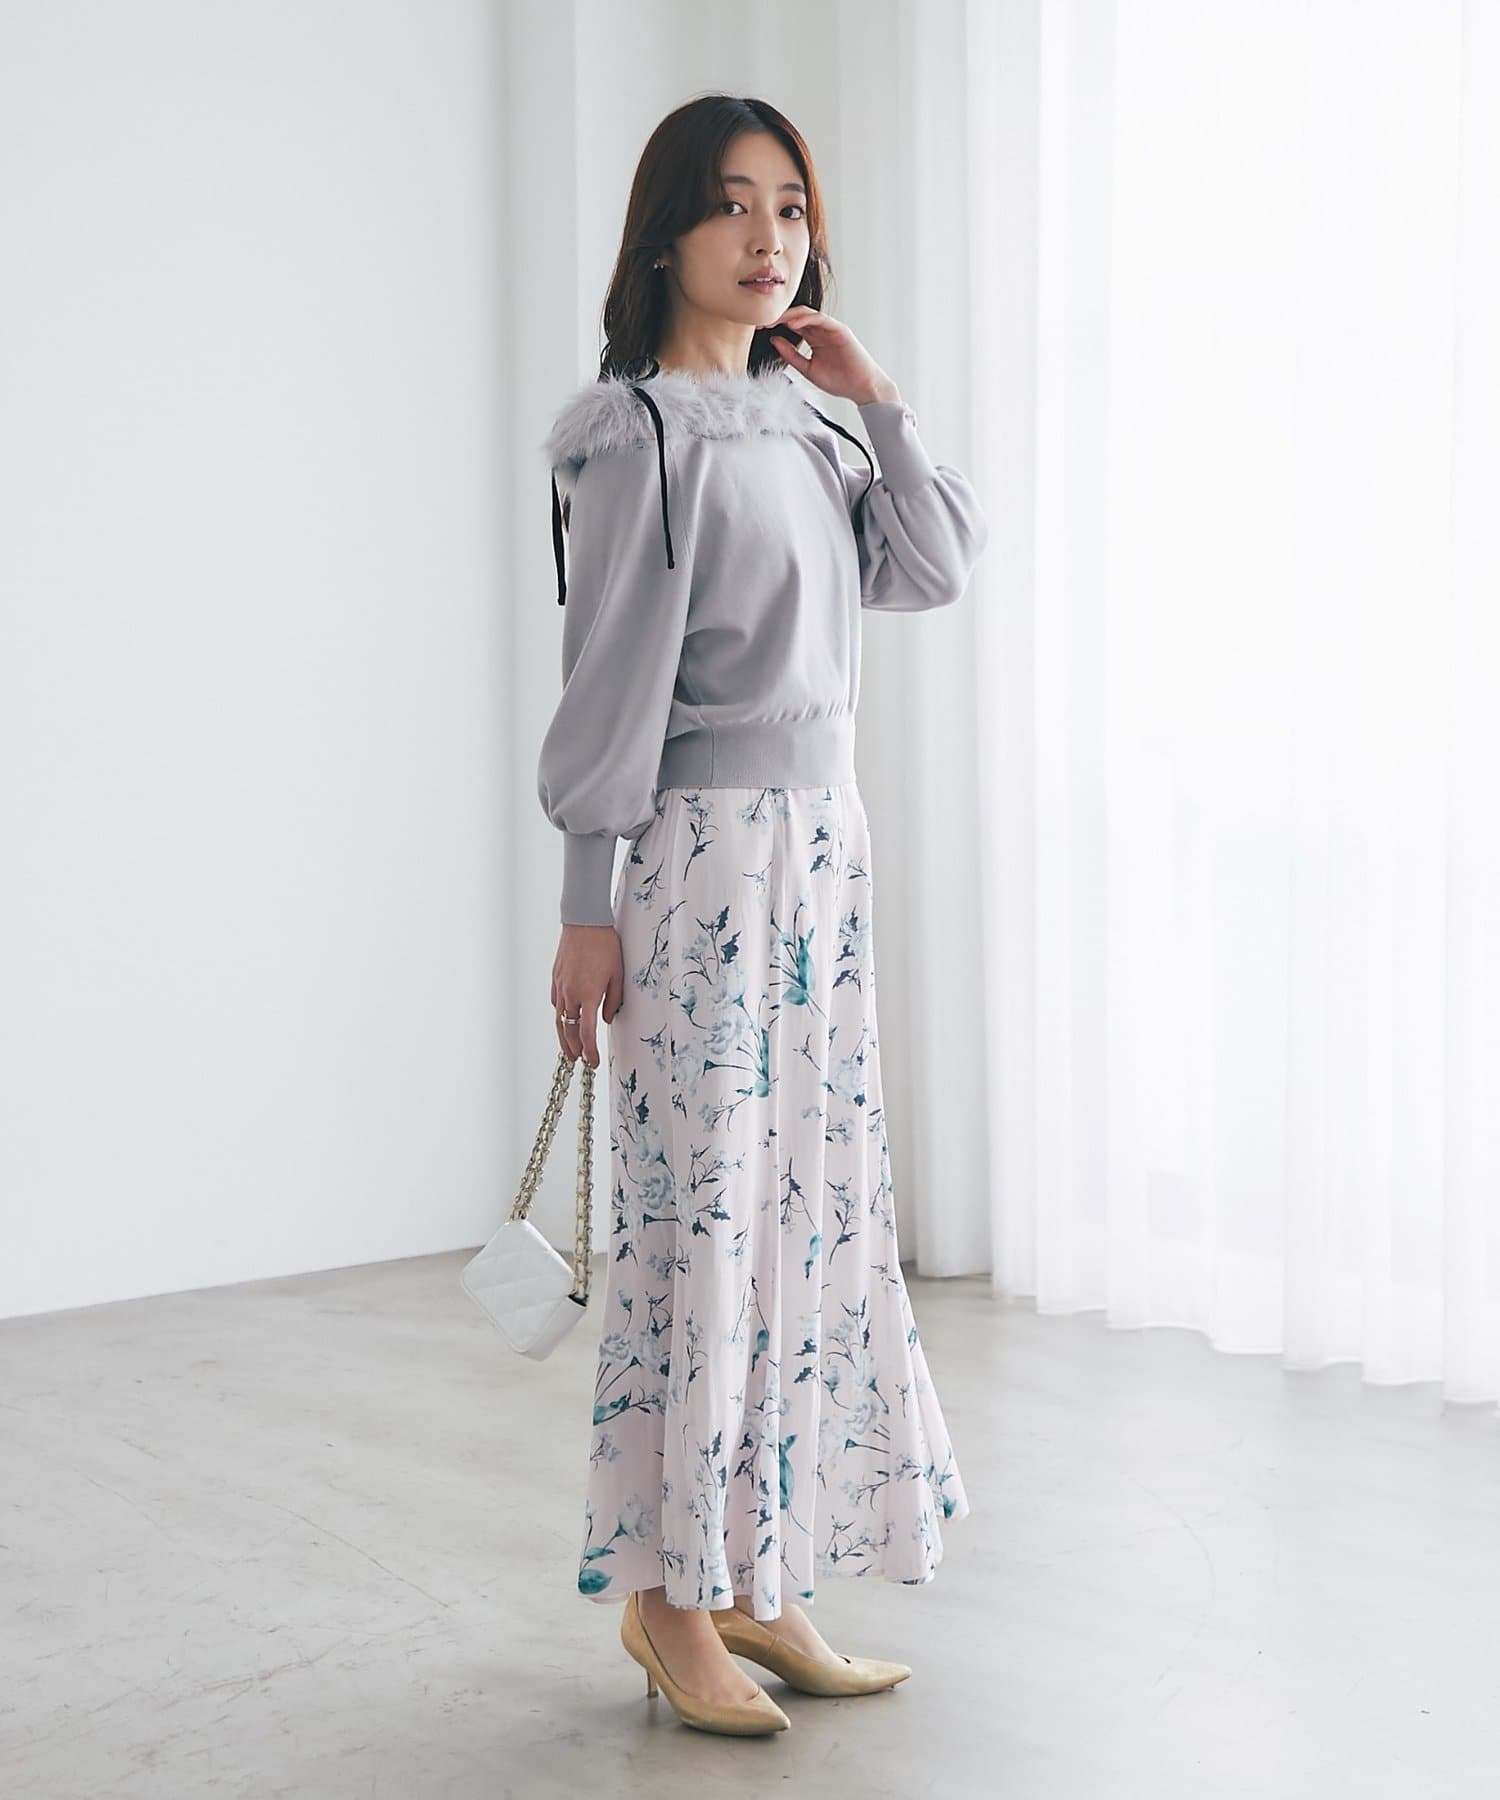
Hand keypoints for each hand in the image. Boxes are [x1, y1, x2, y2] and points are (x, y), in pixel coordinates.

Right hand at [551, 924, 623, 1069]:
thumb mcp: (617, 975)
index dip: (589, 1051)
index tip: (593, 1061)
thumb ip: (614, 1001)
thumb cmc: (605, 946)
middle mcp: (571, 993)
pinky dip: (560, 1016)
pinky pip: (556, 1002)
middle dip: (573, 1049)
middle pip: (568, 1030)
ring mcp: (560, 985)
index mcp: (588, 995)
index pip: (586, 1033)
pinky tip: (564, 1020)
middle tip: (579, 1060)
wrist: (584, 922)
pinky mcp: (555, 978)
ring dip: (563, 1037)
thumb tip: (606, 1019)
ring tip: (568, 1050)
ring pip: (558, 1019)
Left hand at [765, 306, 899, 405]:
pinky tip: (791, 323)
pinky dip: (805, 319)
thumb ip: (791, 355)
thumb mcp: (808, 369)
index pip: (792, 326)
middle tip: (760, 320)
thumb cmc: (839, 381)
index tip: (759, 328)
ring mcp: (830, 328)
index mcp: (814, 339)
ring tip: (773, 320)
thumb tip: (773, 340)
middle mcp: (821, 331)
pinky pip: (820, 319)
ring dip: (788, 316)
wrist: (861, 388)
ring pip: (806, 314)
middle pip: (796, 317)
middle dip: (778, 317)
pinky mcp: (839, 329)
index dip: (775, 325)